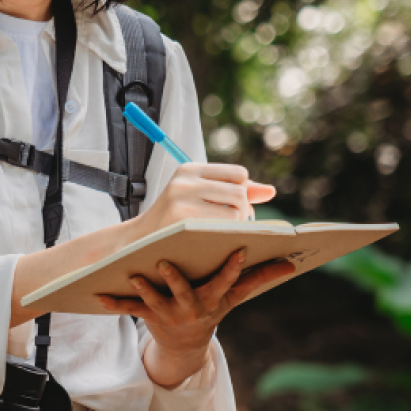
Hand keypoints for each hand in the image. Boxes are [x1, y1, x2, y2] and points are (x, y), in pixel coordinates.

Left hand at [96, 249, 294, 383]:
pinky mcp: (148, 315)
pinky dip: (113, 302)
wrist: (186, 344)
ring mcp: (168, 313)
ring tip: (132, 275)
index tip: (239, 250)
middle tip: (165, 262)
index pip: (227, 281)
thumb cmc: (212, 308)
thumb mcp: (236, 297)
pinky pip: (128, 309)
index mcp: (214, 298)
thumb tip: (292, 262)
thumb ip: (260, 278)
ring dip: (143, 290)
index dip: (233, 267)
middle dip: (177, 280)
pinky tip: (96, 294)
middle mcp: (192, 307)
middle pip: (185, 292)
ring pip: (154, 301)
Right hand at [136, 163, 275, 227]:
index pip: (238, 173)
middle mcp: (186, 180)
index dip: (241, 191)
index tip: (229, 205)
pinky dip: (227, 234)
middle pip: (240, 192)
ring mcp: (183, 198)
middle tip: (227, 223)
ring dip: (235, 224)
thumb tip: (271, 191)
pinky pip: (226, 225)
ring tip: (219, 230)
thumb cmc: (174, 220)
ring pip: (236, 209)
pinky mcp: (184, 218)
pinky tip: (213, 238)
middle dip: (241, 210)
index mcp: (189, 169)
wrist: (139, 240)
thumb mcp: (200, 197)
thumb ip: (234, 191)